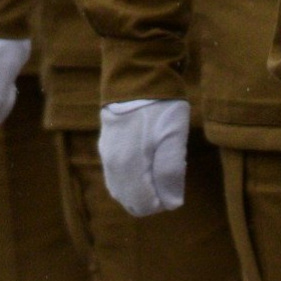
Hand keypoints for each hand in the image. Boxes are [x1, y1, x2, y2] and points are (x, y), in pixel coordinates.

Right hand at [99, 99, 189, 216]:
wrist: (135, 76)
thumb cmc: (160, 108)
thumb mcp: (174, 138)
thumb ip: (170, 172)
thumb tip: (171, 202)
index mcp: (129, 167)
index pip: (143, 204)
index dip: (162, 203)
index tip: (175, 188)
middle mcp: (112, 166)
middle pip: (129, 201)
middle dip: (151, 200)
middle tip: (168, 182)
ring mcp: (106, 156)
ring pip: (120, 190)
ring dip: (139, 192)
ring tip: (158, 173)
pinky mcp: (106, 146)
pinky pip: (115, 176)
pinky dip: (129, 181)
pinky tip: (144, 168)